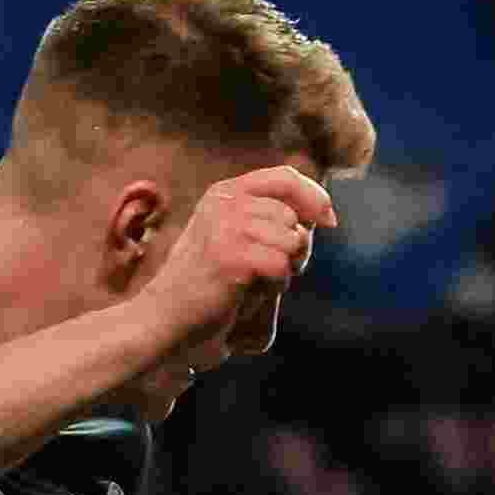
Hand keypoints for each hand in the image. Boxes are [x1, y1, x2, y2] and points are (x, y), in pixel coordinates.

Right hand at [138, 166, 336, 368]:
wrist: (165, 317)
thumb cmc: (207, 285)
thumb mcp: (234, 238)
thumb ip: (269, 220)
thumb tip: (322, 214)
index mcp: (224, 192)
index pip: (284, 177)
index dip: (314, 196)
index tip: (329, 220)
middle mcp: (225, 202)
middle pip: (293, 216)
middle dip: (295, 247)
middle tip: (267, 270)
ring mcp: (227, 227)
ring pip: (292, 241)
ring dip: (283, 268)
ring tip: (252, 281)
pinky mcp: (232, 255)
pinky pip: (282, 266)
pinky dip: (273, 285)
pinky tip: (245, 292)